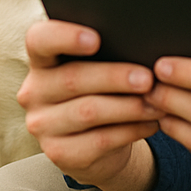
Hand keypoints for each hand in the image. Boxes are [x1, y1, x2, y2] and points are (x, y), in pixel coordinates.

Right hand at [18, 20, 162, 190]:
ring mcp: (43, 126)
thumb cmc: (100, 90)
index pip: (40, 40)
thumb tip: (141, 45)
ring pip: (89, 111)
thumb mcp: (96, 68)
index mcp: (41, 60)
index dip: (64, 37)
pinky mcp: (60, 154)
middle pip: (73, 79)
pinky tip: (151, 122)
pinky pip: (100, 139)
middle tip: (147, 78)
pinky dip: (131, 130)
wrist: (95, 144)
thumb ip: (107, 52)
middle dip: (115, 77)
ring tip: (156, 102)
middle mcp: (34, 91)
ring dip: (128, 106)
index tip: (96, 39)